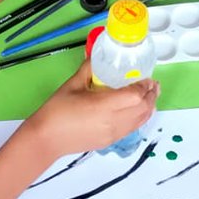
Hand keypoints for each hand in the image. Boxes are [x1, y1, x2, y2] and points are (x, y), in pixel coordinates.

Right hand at [28, 62, 159, 156]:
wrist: (46, 138)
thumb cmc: (56, 111)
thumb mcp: (73, 84)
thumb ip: (88, 69)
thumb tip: (97, 57)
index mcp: (104, 106)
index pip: (135, 96)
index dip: (145, 86)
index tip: (145, 76)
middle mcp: (113, 121)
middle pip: (144, 108)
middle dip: (152, 95)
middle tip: (152, 83)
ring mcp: (113, 133)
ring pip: (141, 120)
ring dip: (149, 106)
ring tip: (150, 94)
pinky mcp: (110, 141)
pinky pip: (133, 128)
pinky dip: (140, 117)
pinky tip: (137, 109)